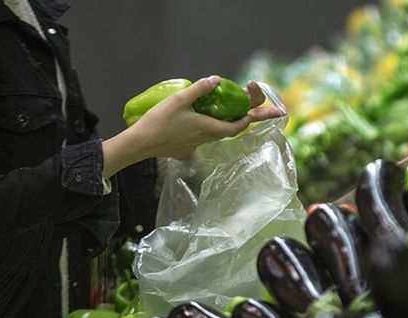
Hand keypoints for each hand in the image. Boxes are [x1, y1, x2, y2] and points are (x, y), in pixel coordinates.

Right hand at [102, 75, 284, 177]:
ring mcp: (196, 144)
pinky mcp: (185, 147)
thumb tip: (216, 79)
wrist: (141, 144)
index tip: (267, 112)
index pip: (239, 125)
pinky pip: (203, 135)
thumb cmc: (160, 121)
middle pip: (230, 128)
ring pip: (216, 132)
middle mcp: (206, 138)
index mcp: (209, 128)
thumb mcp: (180, 100)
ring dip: (226, 121)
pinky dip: (209, 125)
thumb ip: (200, 89)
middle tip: (260, 109)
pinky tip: (199, 118)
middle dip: (246, 118)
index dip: (253, 117)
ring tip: (229, 109)